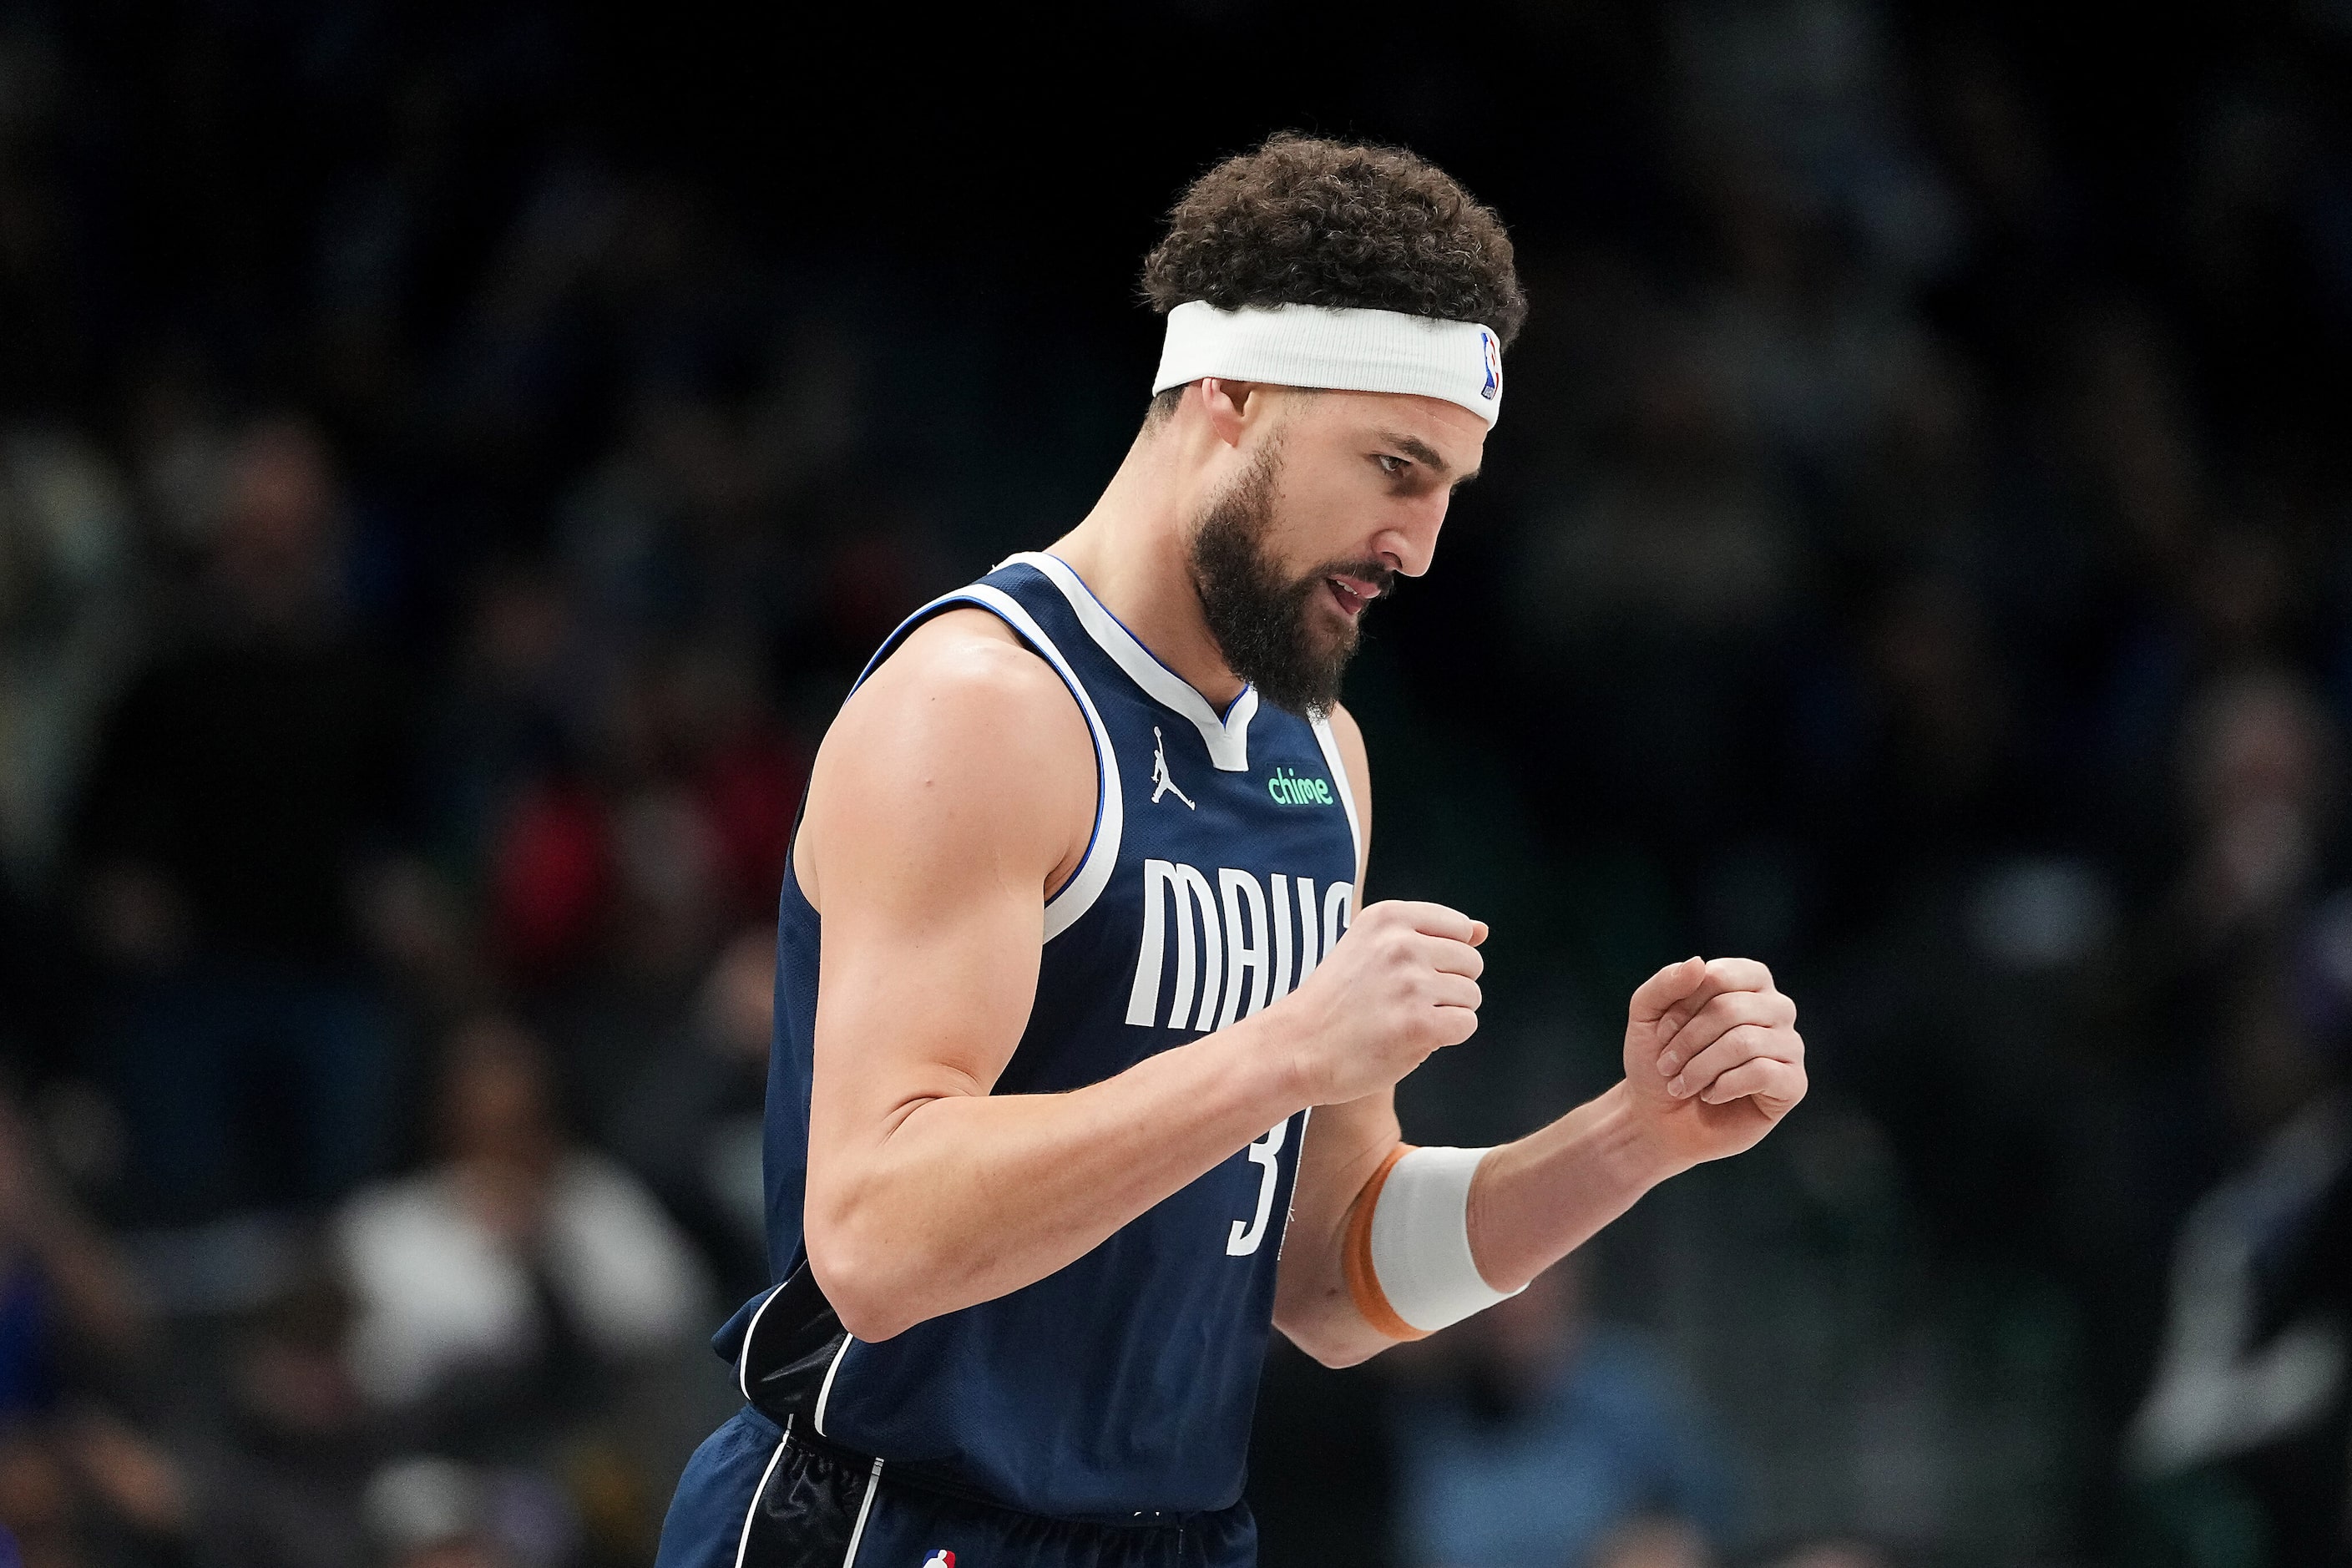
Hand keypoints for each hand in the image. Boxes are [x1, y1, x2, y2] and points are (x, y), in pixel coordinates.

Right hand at [1275, 900, 1486, 1104]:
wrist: (1296, 1047)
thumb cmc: (1336, 1001)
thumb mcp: (1371, 948)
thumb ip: (1430, 936)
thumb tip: (1483, 930)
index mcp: (1387, 917)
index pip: (1458, 928)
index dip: (1443, 958)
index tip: (1406, 975)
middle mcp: (1401, 943)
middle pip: (1471, 962)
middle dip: (1449, 987)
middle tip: (1404, 1003)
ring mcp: (1411, 984)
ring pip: (1471, 996)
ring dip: (1446, 1013)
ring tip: (1403, 1020)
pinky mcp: (1419, 1024)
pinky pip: (1466, 1024)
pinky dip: (1445, 1036)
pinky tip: (1411, 1038)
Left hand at [1621, 956, 1804, 1164]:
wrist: (1659, 1118)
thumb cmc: (1657, 1061)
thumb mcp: (1646, 1015)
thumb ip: (1666, 983)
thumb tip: (1699, 962)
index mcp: (1747, 981)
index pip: (1719, 976)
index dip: (1683, 1005)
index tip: (1660, 1032)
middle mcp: (1776, 1008)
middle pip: (1732, 1009)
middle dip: (1688, 1040)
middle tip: (1665, 1065)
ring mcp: (1789, 1045)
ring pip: (1745, 1042)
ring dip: (1700, 1067)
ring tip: (1681, 1084)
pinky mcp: (1793, 1083)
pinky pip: (1763, 1073)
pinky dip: (1724, 1086)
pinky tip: (1711, 1094)